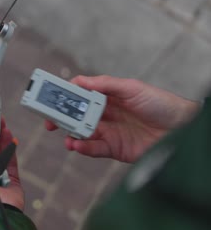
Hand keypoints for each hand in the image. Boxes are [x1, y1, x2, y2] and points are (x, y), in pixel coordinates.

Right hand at [46, 75, 199, 162]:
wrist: (180, 129)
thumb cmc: (160, 103)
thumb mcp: (132, 88)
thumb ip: (105, 84)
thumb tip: (79, 81)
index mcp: (108, 98)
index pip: (81, 96)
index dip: (65, 97)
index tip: (51, 97)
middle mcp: (105, 115)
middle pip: (77, 116)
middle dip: (61, 118)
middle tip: (48, 120)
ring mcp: (108, 132)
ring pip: (81, 133)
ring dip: (69, 134)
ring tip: (63, 135)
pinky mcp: (113, 149)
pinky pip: (93, 148)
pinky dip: (82, 147)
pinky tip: (75, 145)